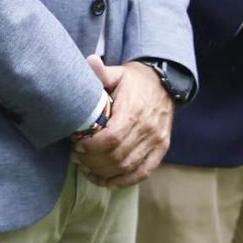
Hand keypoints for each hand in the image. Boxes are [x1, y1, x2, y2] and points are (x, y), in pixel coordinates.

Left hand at [72, 57, 172, 186]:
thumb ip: (101, 72)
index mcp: (134, 111)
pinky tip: (106, 181)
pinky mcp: (161, 150)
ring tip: (87, 169)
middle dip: (94, 161)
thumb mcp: (117, 74)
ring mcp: (156, 141)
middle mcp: (147, 129)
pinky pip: (142, 173)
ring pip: (128, 167)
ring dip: (105, 173)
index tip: (77, 145)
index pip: (112, 138)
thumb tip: (89, 61)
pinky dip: (122, 181)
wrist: (165, 84)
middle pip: (117, 156)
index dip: (92, 147)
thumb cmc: (135, 81)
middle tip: (78, 158)